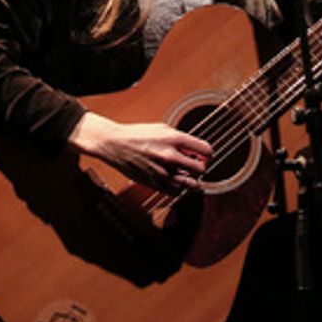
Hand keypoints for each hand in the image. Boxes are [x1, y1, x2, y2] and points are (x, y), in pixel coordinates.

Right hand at [68, 112, 212, 192]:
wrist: (114, 144)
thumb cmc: (138, 135)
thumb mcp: (162, 129)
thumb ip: (181, 139)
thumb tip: (196, 150)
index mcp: (174, 139)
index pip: (206, 150)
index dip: (207, 153)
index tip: (203, 155)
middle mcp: (170, 156)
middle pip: (201, 169)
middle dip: (200, 167)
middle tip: (194, 164)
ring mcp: (162, 171)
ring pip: (190, 184)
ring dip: (191, 179)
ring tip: (185, 173)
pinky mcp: (154, 183)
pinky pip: (176, 192)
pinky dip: (179, 188)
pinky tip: (174, 179)